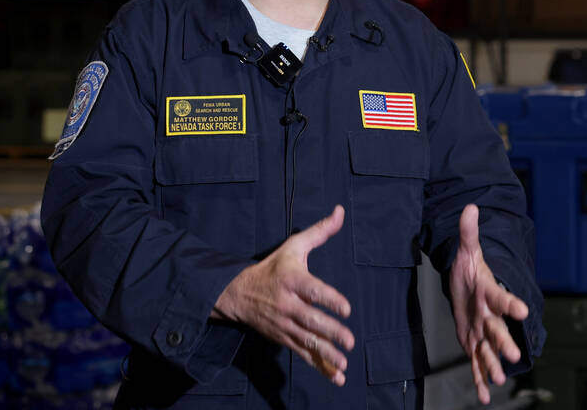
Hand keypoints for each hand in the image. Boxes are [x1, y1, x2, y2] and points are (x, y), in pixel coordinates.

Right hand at [213, 204, 354, 385]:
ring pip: (307, 341)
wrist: (237, 293)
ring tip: (343, 362)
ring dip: (326, 353)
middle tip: (349, 340)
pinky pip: (302, 353)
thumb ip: (319, 232)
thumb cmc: (273, 267)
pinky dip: (318, 366)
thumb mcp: (293, 246)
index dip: (329, 298)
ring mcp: (284, 324)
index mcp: (292, 280)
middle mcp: (287, 304)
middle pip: (310, 320)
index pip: (312, 290)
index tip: (346, 308)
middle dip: (330, 332)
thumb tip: (340, 211)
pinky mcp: (284, 338)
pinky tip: (336, 375)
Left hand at [449, 204, 529, 404]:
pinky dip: (479, 379)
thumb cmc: (470, 268)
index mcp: (489, 292)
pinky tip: (484, 396)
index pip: (501, 297)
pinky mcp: (472, 341)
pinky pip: (476, 362)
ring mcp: (482, 330)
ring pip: (488, 350)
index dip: (511, 303)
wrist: (468, 284)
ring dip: (492, 365)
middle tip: (511, 354)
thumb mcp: (467, 249)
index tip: (522, 310)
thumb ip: (468, 231)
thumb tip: (471, 207)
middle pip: (497, 329)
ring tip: (498, 381)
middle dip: (503, 342)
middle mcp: (489, 314)